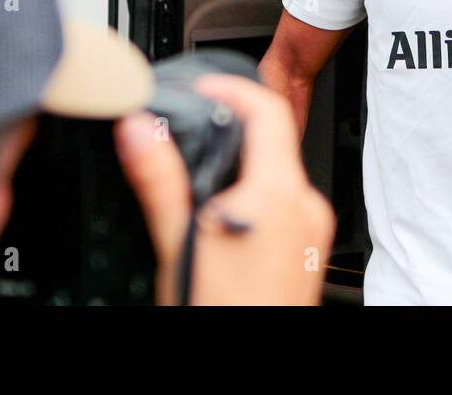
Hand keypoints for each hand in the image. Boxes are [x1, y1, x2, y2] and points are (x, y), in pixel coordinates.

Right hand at [115, 74, 335, 304]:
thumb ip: (160, 178)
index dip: (234, 86)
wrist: (249, 371)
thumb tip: (138, 128)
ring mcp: (313, 231)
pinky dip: (254, 201)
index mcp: (279, 193)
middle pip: (273, 142)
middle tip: (192, 134)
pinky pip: (284, 207)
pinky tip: (222, 225)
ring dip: (241, 171)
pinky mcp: (310, 252)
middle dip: (231, 134)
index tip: (206, 84)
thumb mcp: (177, 241)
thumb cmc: (219, 312)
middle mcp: (306, 206)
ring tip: (200, 192)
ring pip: (277, 176)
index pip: (268, 110)